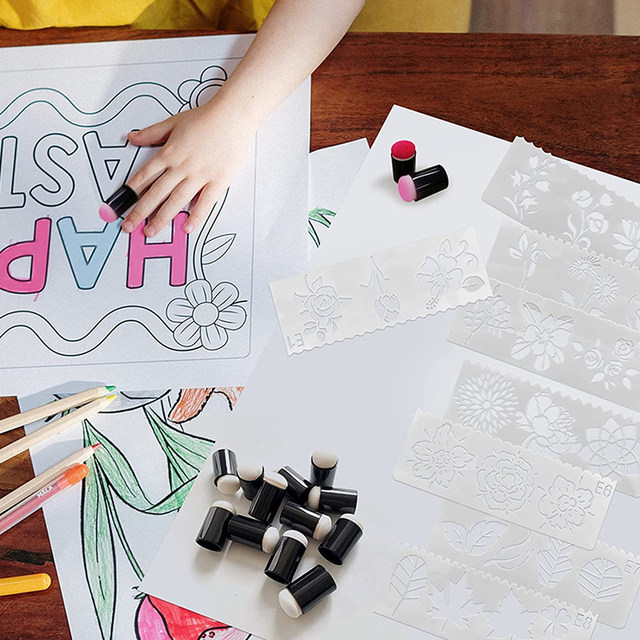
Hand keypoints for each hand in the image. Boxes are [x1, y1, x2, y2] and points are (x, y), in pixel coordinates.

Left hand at [124, 103, 252, 235]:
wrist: (232, 116)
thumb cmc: (206, 118)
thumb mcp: (174, 122)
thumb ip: (152, 133)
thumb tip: (131, 137)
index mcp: (169, 152)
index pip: (144, 176)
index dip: (131, 193)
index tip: (121, 206)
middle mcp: (181, 166)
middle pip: (156, 193)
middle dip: (140, 212)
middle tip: (128, 227)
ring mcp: (199, 175)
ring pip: (176, 200)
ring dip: (162, 218)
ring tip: (151, 232)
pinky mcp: (218, 181)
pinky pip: (205, 203)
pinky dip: (196, 216)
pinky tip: (187, 228)